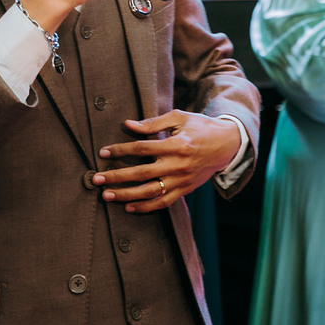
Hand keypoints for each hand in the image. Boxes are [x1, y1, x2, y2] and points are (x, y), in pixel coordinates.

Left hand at [93, 110, 241, 212]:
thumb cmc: (201, 127)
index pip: (142, 148)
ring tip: (107, 196)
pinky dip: (145, 207)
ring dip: (126, 195)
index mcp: (177, 144)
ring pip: (150, 192)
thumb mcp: (180, 118)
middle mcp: (179, 165)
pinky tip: (129, 207)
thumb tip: (128, 125)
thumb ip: (153, 123)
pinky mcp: (185, 190)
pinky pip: (163, 202)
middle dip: (117, 177)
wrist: (227, 144)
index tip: (103, 152)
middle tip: (97, 179)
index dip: (121, 150)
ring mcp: (182, 180)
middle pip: (142, 173)